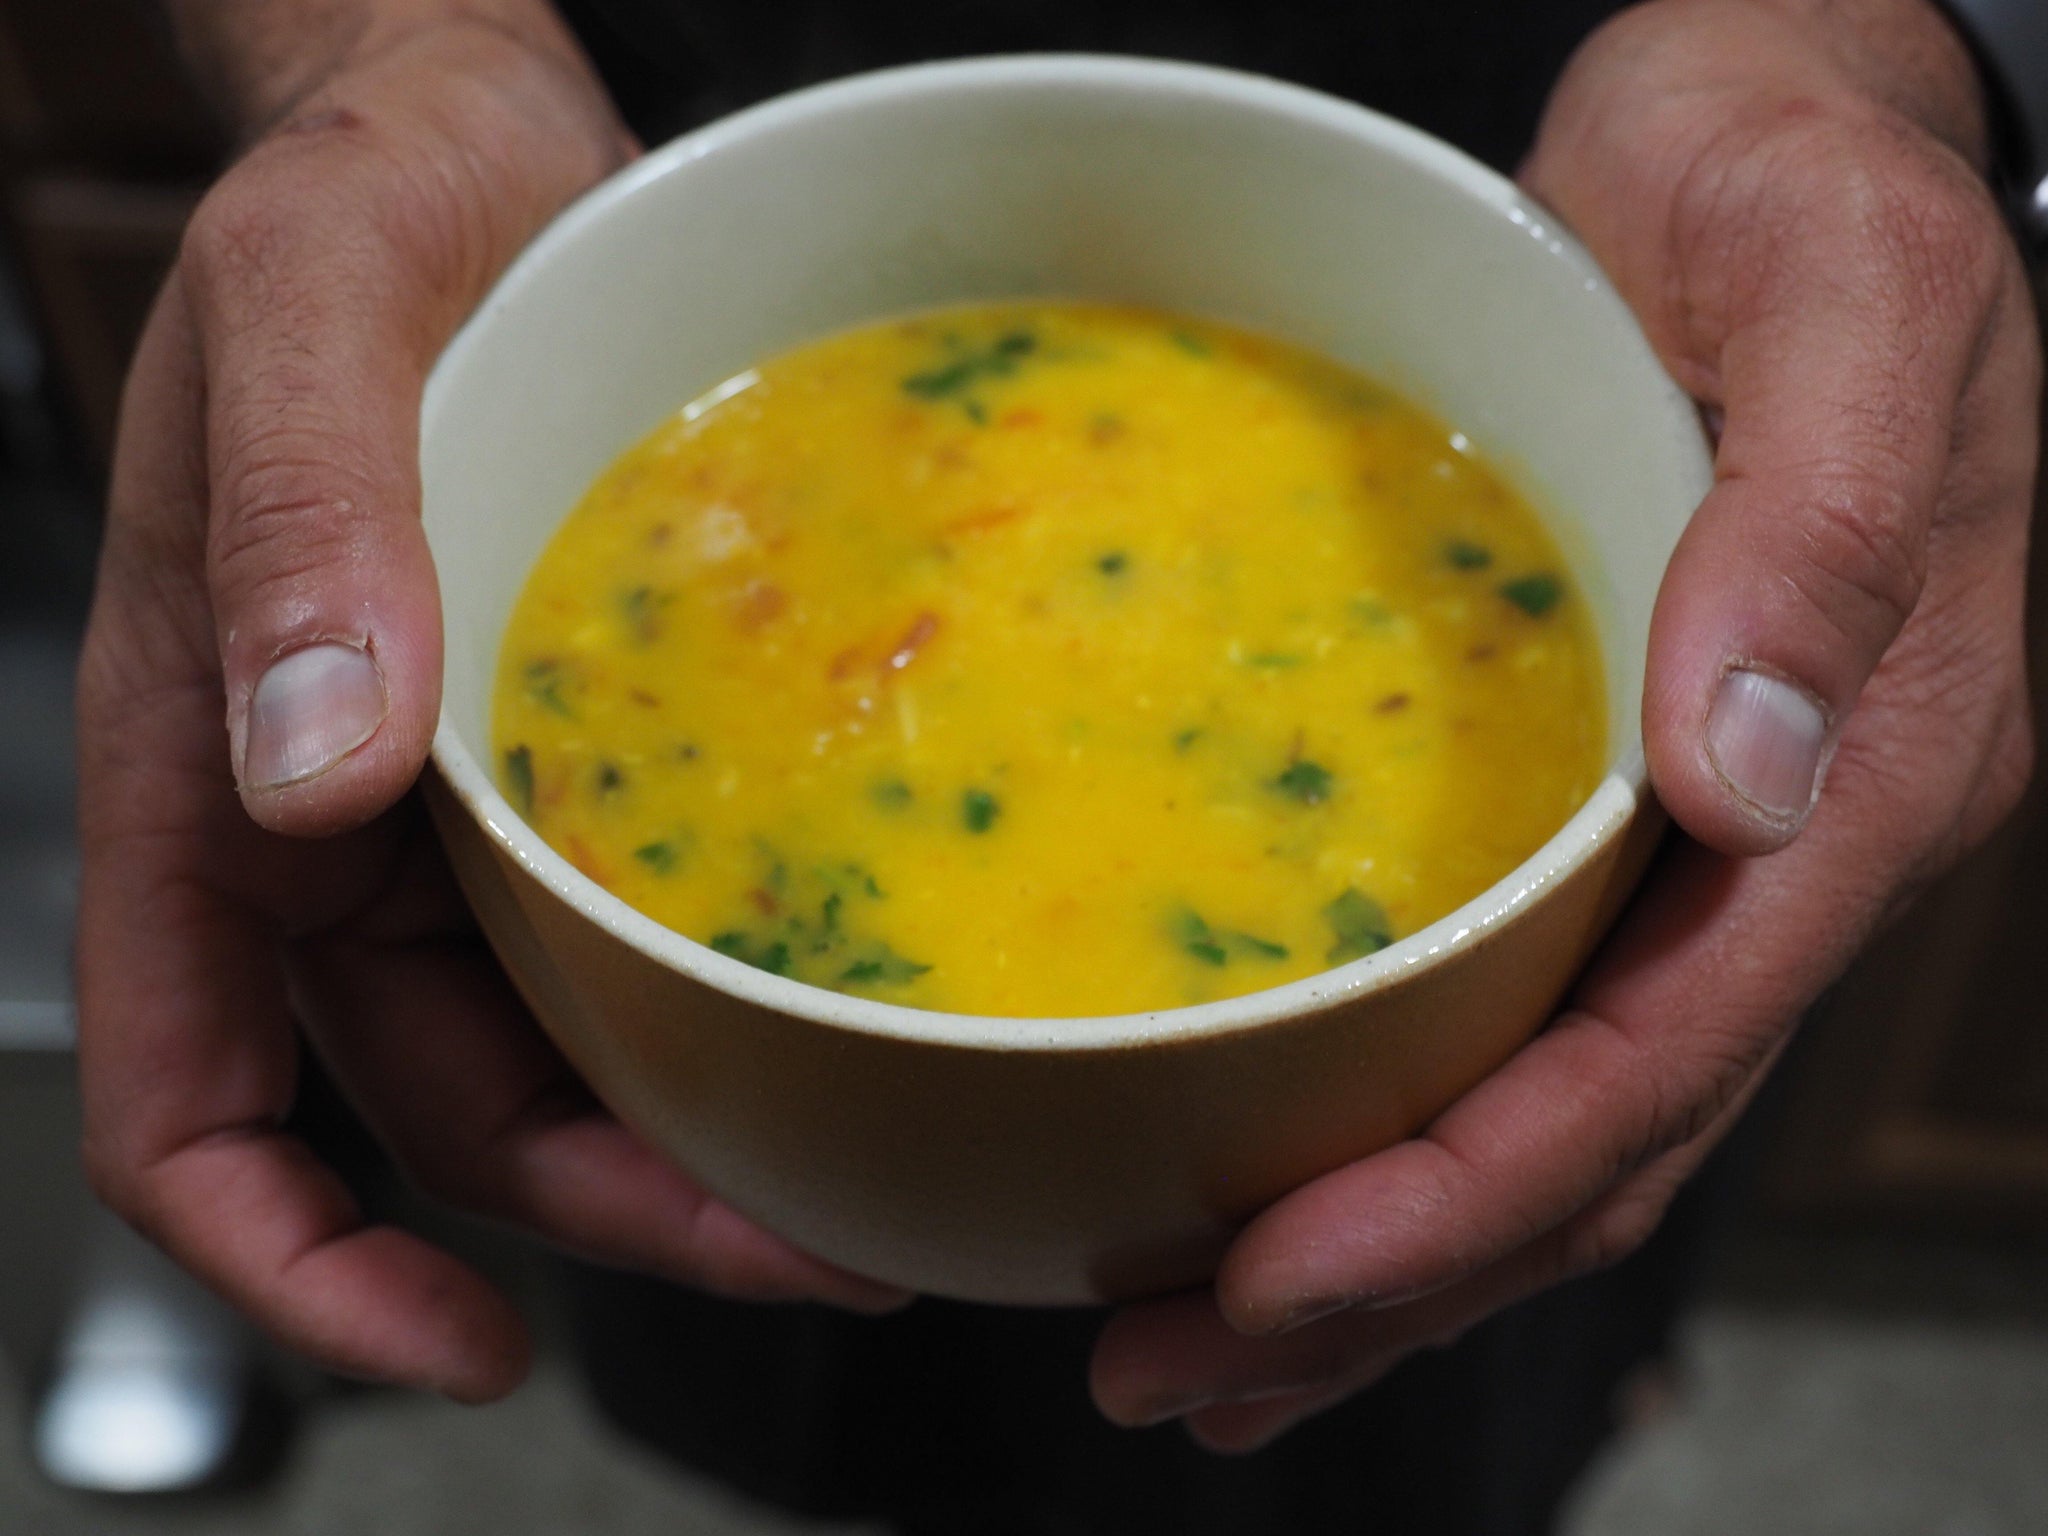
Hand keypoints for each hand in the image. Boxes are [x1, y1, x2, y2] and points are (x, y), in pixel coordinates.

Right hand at [75, 7, 904, 1404]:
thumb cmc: (359, 204)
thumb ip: (300, 534)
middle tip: (810, 1255)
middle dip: (611, 1217)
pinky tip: (847, 1005)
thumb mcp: (310, 320)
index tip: (451, 1349)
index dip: (295, 1267)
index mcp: (206, 769)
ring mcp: (465, 798)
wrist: (475, 137)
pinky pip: (640, 917)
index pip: (192, 1103)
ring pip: (564, 1042)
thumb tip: (310, 770)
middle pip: (449, 1110)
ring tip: (866, 1175)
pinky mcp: (579, 744)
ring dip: (696, 1135)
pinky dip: (722, 995)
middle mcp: (334, 821)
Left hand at [1090, 0, 2039, 1449]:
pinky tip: (1279, 1183)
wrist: (1794, 130)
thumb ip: (1818, 529)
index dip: (1474, 1195)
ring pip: (1554, 1118)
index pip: (1665, 1051)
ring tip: (1197, 1353)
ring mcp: (1702, 841)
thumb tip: (1751, 777)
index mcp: (1869, 760)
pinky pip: (1521, 1014)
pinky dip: (1402, 1126)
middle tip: (1174, 1372)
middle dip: (1389, 1282)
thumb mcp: (1841, 292)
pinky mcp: (1612, 801)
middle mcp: (1780, 845)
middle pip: (1594, 1143)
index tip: (1279, 1280)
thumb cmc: (1811, 181)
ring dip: (1384, 1256)